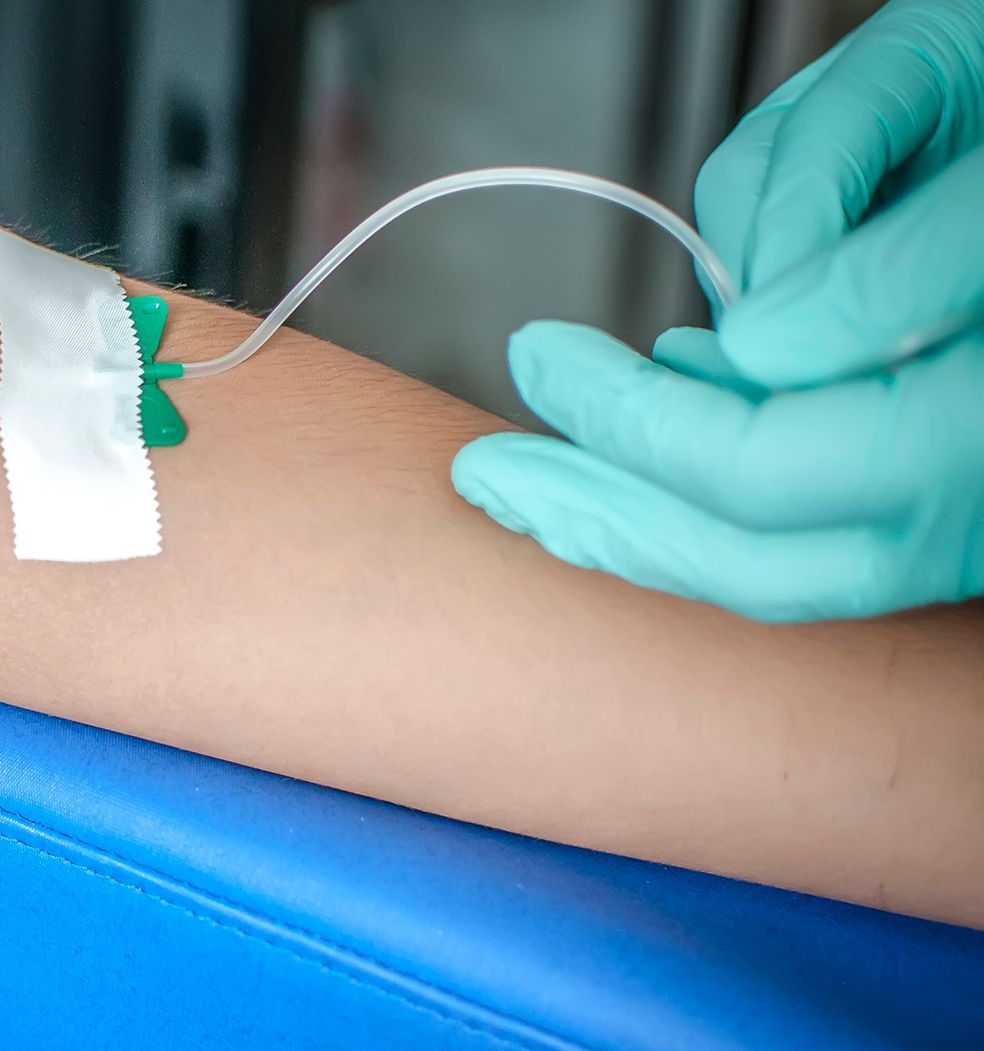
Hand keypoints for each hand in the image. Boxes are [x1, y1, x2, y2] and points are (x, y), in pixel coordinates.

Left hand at [452, 0, 983, 621]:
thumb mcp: (963, 103)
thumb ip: (875, 250)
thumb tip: (745, 349)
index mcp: (983, 412)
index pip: (760, 466)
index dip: (626, 424)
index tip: (537, 359)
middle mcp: (981, 492)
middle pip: (754, 561)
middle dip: (603, 519)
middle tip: (487, 474)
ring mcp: (973, 516)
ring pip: (783, 576)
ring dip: (647, 532)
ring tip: (549, 476)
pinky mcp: (952, 504)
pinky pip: (820, 547)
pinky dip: (721, 514)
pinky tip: (665, 439)